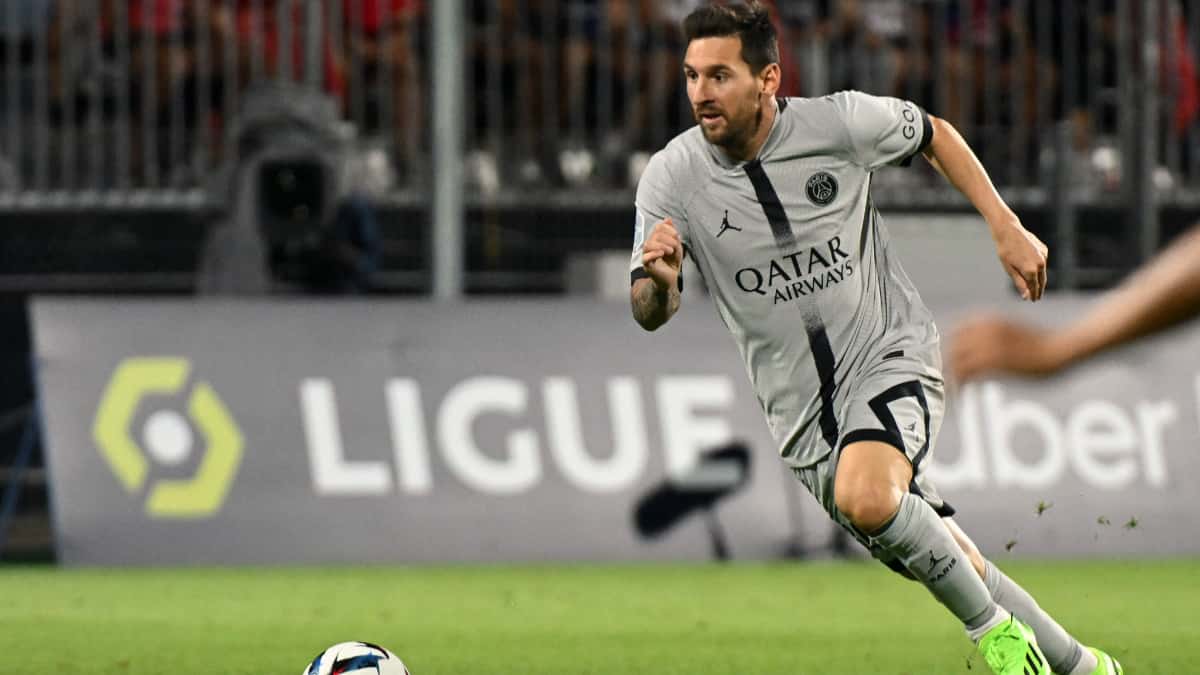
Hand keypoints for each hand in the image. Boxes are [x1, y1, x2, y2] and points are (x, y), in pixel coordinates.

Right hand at [641, 217, 682, 289]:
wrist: (671, 279)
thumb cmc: (672, 263)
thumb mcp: (676, 246)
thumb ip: (672, 233)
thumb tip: (668, 219)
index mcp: (656, 240)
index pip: (658, 227)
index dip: (668, 229)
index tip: (677, 235)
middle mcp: (650, 246)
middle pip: (654, 235)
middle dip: (667, 238)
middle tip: (674, 247)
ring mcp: (647, 255)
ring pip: (648, 244)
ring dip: (662, 245)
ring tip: (670, 251)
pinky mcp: (647, 265)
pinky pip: (645, 257)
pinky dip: (654, 253)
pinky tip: (662, 254)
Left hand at [949, 314, 1064, 381]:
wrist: (1059, 348)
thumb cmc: (1039, 342)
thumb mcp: (1009, 329)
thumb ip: (989, 335)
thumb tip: (974, 348)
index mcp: (987, 319)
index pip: (954, 330)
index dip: (948, 346)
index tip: (947, 359)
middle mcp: (983, 328)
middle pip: (950, 346)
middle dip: (946, 362)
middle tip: (945, 377)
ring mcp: (987, 344)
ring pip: (954, 361)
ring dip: (950, 375)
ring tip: (951, 388)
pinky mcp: (993, 361)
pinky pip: (965, 374)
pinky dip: (958, 384)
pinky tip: (959, 393)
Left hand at [992, 220, 1047, 300]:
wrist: (1009, 231)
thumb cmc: (1005, 251)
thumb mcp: (1009, 269)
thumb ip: (1019, 283)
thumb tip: (1026, 297)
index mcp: (1031, 270)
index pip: (1034, 287)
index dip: (1034, 294)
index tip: (1033, 300)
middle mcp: (1040, 264)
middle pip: (1042, 281)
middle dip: (1039, 289)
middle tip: (1037, 297)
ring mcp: (1043, 256)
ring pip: (1043, 271)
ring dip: (1040, 279)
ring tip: (1036, 286)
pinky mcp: (1044, 249)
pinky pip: (1042, 262)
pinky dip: (1039, 267)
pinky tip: (1035, 270)